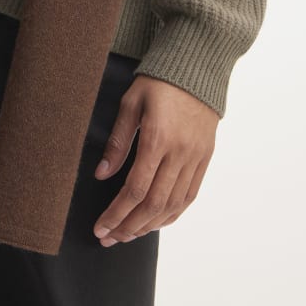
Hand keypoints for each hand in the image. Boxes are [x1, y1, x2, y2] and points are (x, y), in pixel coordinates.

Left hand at [91, 75, 218, 246]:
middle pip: (153, 204)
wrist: (197, 67)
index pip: (135, 189)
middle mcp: (179, 152)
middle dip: (129, 226)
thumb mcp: (131, 102)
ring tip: (127, 234)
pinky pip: (189, 196)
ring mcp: (195, 157)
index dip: (116, 213)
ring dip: (148, 225)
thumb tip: (101, 174)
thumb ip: (117, 141)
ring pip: (172, 205)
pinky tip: (155, 222)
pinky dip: (172, 214)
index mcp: (158, 138)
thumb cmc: (158, 81)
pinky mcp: (205, 158)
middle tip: (109, 238)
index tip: (100, 227)